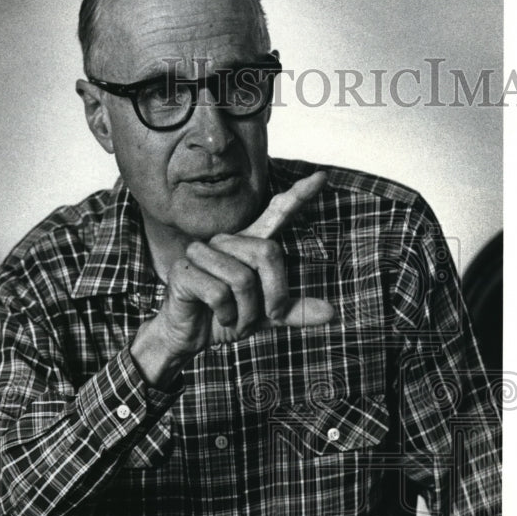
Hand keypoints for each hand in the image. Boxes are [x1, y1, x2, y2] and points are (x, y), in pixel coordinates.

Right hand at [131, 172, 333, 385]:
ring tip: (234, 318)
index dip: (298, 197)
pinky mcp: (184, 270)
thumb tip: (332, 313)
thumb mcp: (265, 316)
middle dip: (274, 296)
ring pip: (242, 278)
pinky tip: (217, 316)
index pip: (275, 214)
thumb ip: (294, 311)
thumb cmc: (226, 318)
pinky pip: (219, 293)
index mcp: (248, 246)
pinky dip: (226, 314)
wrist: (190, 337)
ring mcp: (202, 253)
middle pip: (267, 253)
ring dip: (245, 312)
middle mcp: (226, 242)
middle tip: (262, 317)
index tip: (322, 178)